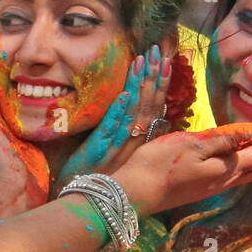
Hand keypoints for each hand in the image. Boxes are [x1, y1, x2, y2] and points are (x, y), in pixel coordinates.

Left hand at [0, 79, 48, 216]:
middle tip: (39, 66)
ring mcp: (22, 138)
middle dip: (23, 86)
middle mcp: (5, 128)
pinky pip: (42, 127)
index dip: (2, 79)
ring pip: (29, 112)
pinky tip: (59, 103)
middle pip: (13, 102)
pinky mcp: (38, 147)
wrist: (10, 195)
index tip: (14, 60)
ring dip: (38, 100)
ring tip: (54, 79)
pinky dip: (48, 117)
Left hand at [57, 44, 169, 183]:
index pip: (155, 107)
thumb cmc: (98, 174)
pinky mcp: (98, 152)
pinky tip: (123, 95)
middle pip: (148, 106)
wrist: (84, 200)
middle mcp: (133, 143)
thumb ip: (130, 131)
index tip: (167, 60)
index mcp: (139, 141)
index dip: (162, 84)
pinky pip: (110, 130)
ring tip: (143, 62)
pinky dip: (117, 112)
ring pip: (133, 114)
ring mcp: (117, 147)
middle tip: (158, 51)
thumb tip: (144, 111)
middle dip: (155, 77)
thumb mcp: (119, 152)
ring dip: (139, 87)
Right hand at [109, 123, 251, 215]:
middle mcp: (225, 179)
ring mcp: (212, 186)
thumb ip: (226, 139)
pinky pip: (235, 177)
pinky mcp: (200, 188)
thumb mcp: (194, 144)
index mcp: (227, 167)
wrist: (133, 193)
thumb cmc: (160, 164)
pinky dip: (250, 170)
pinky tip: (247, 170)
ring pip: (249, 174)